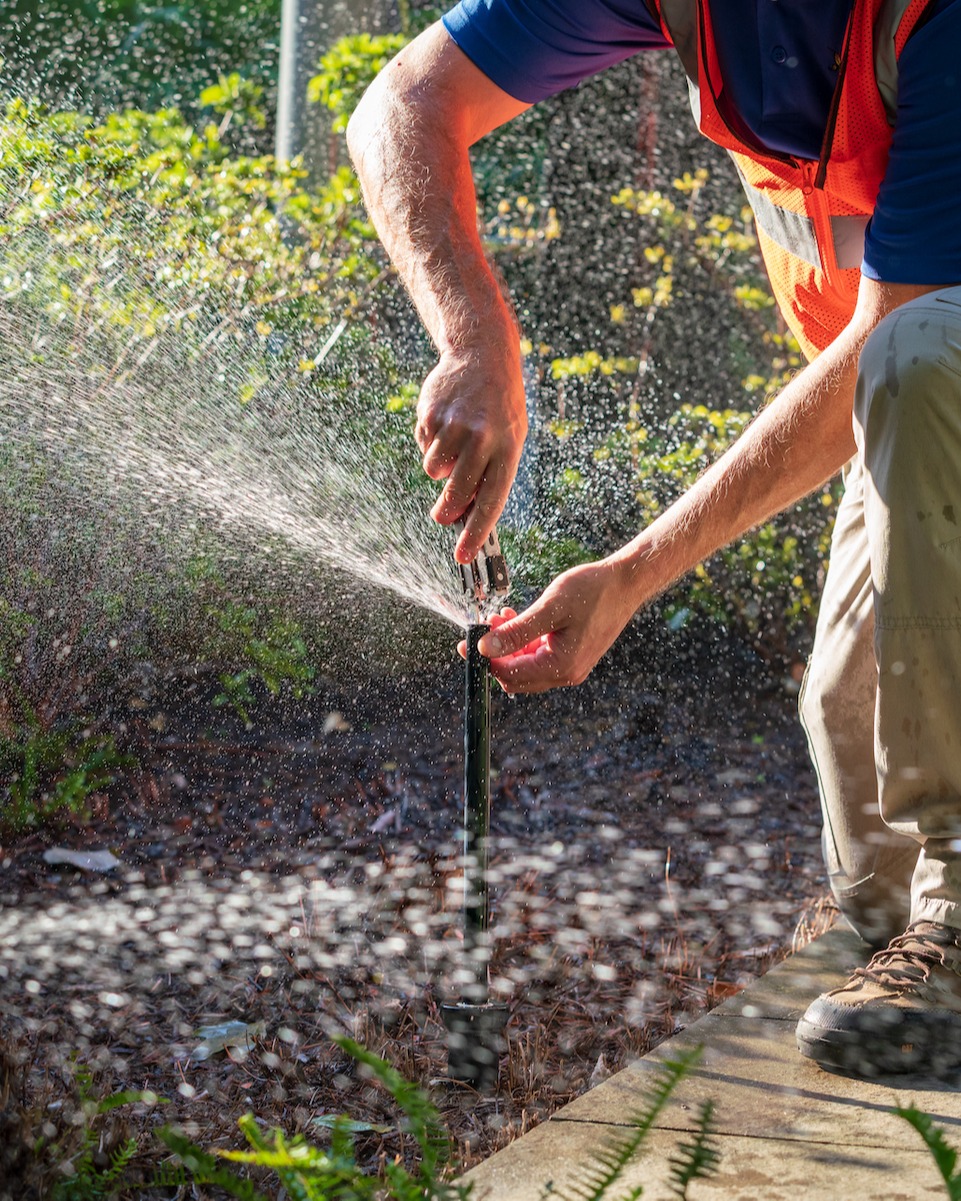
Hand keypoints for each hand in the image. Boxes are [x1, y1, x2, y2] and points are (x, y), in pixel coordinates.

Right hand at [415, 343, 526, 563]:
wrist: (483, 354)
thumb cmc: (499, 407)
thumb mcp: (509, 438)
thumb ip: (490, 474)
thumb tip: (465, 513)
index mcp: (508, 449)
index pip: (491, 501)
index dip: (476, 533)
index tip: (463, 556)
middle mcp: (483, 439)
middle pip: (458, 493)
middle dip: (446, 511)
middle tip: (441, 516)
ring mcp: (456, 426)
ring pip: (434, 471)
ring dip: (438, 468)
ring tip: (453, 446)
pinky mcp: (432, 415)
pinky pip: (424, 446)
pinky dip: (430, 442)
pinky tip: (445, 423)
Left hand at [459, 559, 638, 693]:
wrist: (626, 583)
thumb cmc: (592, 591)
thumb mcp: (550, 608)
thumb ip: (517, 631)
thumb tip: (485, 648)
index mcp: (561, 666)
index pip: (510, 675)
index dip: (485, 660)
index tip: (467, 641)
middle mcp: (566, 673)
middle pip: (516, 677)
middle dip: (495, 654)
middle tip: (481, 628)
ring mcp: (570, 666)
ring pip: (526, 666)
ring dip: (508, 646)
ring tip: (500, 617)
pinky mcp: (571, 655)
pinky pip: (539, 656)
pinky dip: (523, 642)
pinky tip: (516, 619)